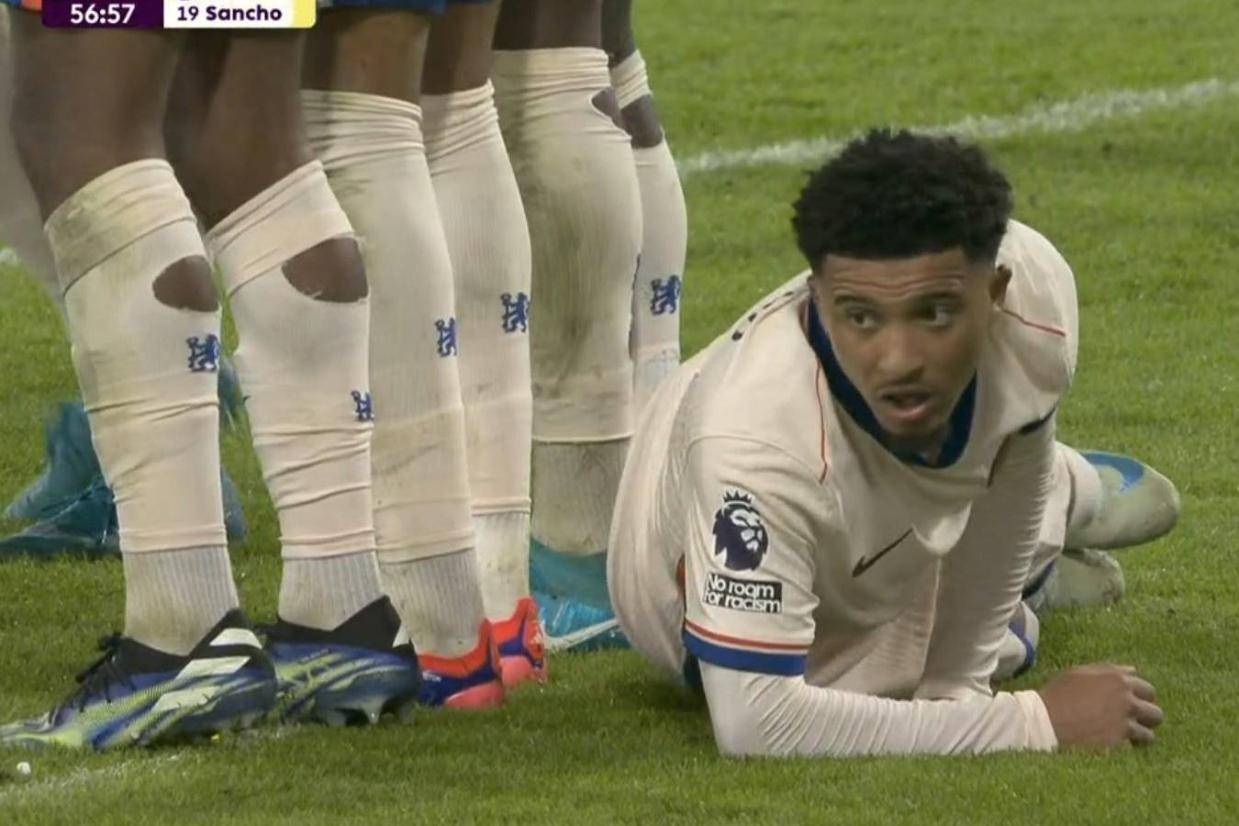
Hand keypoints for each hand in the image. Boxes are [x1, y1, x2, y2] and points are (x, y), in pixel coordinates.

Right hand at [1037, 664, 1163, 748]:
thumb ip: (1108, 671)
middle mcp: (1126, 699)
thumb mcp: (1079, 673)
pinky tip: (1112, 745)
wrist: (1044, 720)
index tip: (1131, 704)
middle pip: (1155, 712)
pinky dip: (1125, 748)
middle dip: (1146, 718)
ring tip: (1124, 737)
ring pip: (1149, 734)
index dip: (1140, 698)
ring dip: (1138, 736)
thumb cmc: (1058, 694)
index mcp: (1117, 679)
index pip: (1148, 689)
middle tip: (1132, 722)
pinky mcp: (1119, 742)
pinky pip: (1133, 748)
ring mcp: (1124, 722)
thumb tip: (1132, 671)